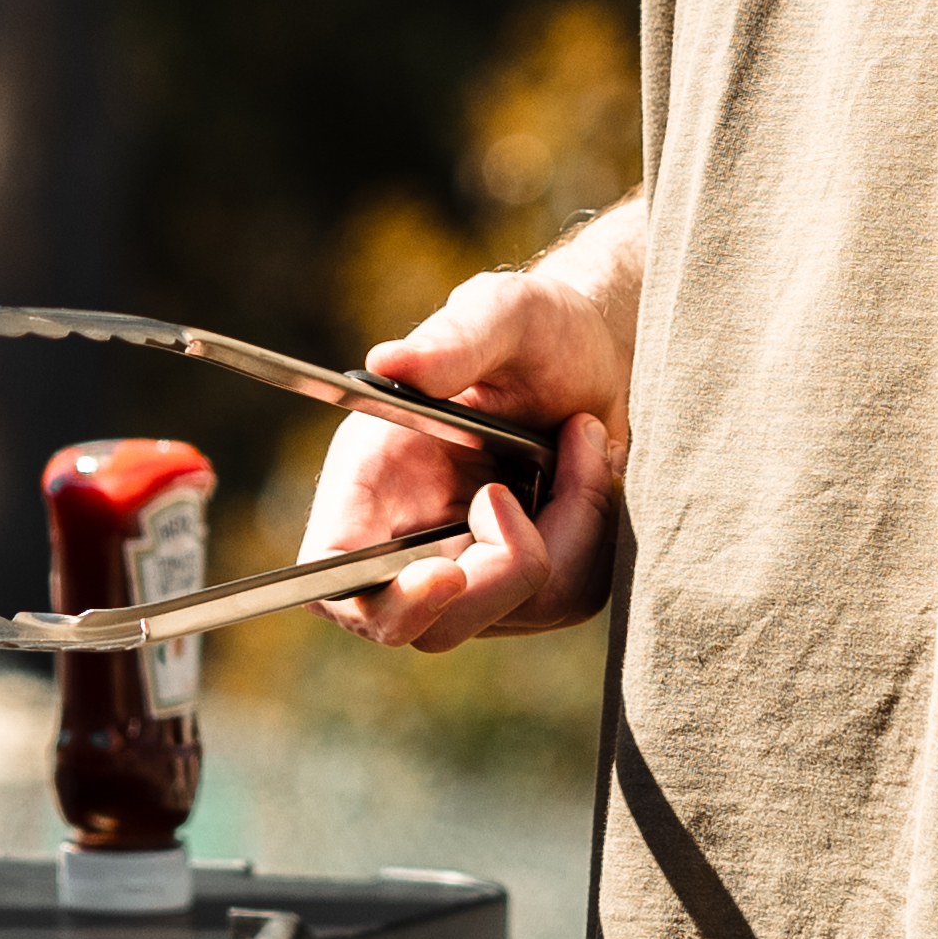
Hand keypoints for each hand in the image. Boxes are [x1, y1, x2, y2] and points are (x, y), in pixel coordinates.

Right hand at [305, 216, 632, 651]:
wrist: (601, 355)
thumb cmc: (540, 328)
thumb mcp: (504, 313)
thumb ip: (453, 339)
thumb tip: (388, 362)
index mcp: (370, 481)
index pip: (336, 577)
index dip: (378, 597)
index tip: (448, 571)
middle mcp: (408, 540)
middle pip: (429, 624)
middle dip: (505, 566)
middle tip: (555, 469)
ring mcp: (468, 573)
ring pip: (512, 610)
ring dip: (570, 524)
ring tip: (581, 442)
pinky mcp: (528, 588)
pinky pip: (565, 597)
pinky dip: (593, 531)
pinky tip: (590, 469)